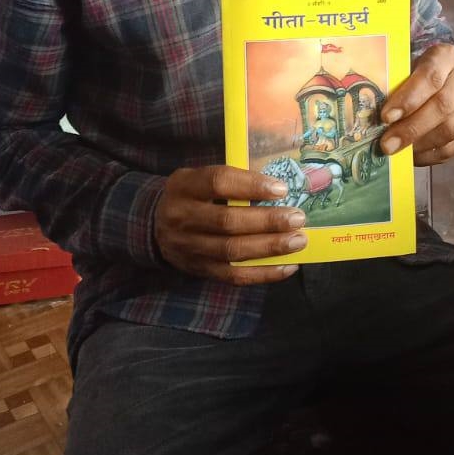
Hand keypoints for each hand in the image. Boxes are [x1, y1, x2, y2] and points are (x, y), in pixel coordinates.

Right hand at [154, 165, 306, 285]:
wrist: (156, 226)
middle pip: (227, 221)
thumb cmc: (192, 196)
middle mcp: (181, 217)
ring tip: (298, 241)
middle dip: (267, 221)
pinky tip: (287, 266)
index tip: (281, 189)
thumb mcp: (199, 178)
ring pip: (232, 251)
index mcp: (184, 186)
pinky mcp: (198, 270)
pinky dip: (263, 273)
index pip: (217, 182)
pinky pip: (233, 276)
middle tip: (297, 218)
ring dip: (270, 247)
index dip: (251, 185)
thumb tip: (279, 188)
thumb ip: (231, 181)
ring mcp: (188, 247)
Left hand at [379, 43, 453, 165]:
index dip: (408, 98)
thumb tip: (367, 111)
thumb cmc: (409, 74)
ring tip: (396, 152)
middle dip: (411, 128)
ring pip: (450, 129)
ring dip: (420, 144)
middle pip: (442, 105)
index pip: (430, 76)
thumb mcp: (401, 69)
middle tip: (386, 145)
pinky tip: (411, 157)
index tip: (385, 117)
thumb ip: (391, 84)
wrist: (434, 80)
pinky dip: (430, 155)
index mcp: (446, 55)